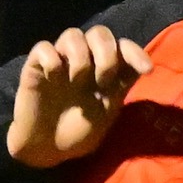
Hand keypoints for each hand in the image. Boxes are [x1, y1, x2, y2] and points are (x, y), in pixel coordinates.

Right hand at [3, 26, 151, 168]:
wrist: (47, 149)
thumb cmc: (79, 132)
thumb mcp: (106, 112)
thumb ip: (121, 87)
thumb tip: (145, 66)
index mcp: (105, 70)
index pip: (123, 47)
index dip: (136, 53)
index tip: (147, 70)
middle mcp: (85, 60)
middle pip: (99, 33)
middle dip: (106, 54)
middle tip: (102, 81)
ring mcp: (60, 60)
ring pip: (72, 34)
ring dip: (80, 57)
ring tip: (76, 82)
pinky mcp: (35, 66)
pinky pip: (43, 48)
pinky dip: (52, 60)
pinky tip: (52, 78)